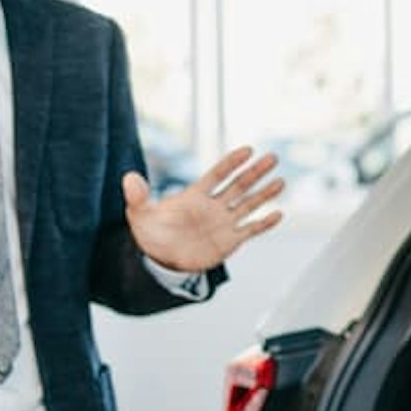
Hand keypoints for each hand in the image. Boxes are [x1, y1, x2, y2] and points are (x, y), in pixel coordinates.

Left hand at [123, 146, 283, 271]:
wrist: (161, 260)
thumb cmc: (151, 233)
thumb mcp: (140, 215)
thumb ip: (138, 197)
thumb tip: (128, 177)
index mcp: (195, 195)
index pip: (218, 174)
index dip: (232, 162)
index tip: (248, 150)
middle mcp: (214, 206)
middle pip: (239, 185)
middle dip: (255, 172)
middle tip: (272, 158)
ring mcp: (224, 223)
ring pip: (249, 204)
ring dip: (264, 194)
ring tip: (281, 181)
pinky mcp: (229, 241)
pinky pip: (250, 230)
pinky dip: (264, 223)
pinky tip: (278, 214)